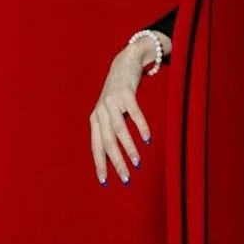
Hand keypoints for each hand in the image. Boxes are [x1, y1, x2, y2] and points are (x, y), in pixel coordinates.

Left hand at [89, 41, 157, 186]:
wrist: (125, 61)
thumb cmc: (119, 92)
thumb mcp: (110, 110)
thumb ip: (110, 128)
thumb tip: (114, 155)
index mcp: (95, 119)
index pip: (96, 146)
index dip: (100, 164)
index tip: (106, 182)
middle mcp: (101, 112)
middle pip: (107, 141)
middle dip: (116, 162)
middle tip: (126, 178)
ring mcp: (112, 102)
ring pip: (119, 130)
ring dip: (128, 148)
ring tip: (137, 162)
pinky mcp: (126, 93)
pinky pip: (134, 112)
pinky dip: (140, 126)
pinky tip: (147, 139)